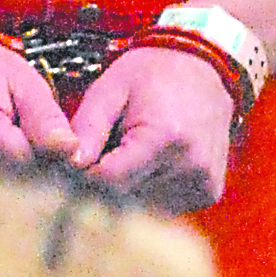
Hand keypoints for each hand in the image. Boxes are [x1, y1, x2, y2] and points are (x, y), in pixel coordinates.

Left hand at [70, 45, 234, 212]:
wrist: (204, 67)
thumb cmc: (152, 73)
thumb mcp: (111, 89)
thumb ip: (87, 128)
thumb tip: (68, 165)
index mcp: (164, 137)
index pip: (109, 182)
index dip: (85, 174)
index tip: (75, 161)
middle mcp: (190, 166)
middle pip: (125, 199)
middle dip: (104, 184)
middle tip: (99, 154)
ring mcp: (202, 183)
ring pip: (143, 208)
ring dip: (126, 191)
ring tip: (126, 155)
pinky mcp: (207, 193)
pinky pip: (163, 207)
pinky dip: (148, 191)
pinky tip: (147, 164)